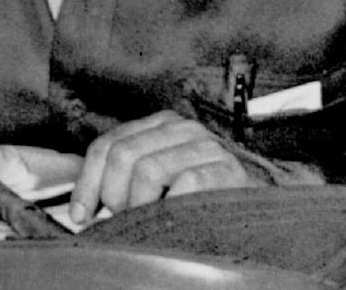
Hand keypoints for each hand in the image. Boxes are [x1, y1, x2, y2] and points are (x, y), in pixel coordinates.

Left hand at [68, 110, 262, 223]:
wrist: (265, 199)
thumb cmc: (206, 193)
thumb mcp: (163, 176)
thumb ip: (128, 177)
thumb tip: (84, 205)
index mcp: (160, 124)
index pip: (108, 144)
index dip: (87, 181)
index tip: (80, 213)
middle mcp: (181, 128)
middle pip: (123, 154)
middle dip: (112, 195)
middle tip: (120, 219)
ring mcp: (205, 146)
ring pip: (148, 169)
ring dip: (139, 205)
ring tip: (148, 221)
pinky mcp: (226, 169)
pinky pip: (184, 186)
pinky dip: (171, 208)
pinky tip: (174, 219)